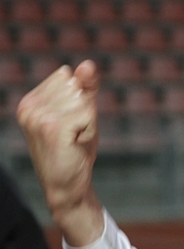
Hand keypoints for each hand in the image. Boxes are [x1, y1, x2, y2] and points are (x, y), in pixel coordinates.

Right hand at [17, 61, 104, 246]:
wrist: (67, 184)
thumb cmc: (74, 147)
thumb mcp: (82, 111)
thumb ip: (86, 86)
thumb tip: (87, 64)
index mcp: (30, 100)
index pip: (69, 76)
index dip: (80, 98)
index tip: (70, 121)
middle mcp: (29, 106)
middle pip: (77, 87)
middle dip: (85, 109)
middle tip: (73, 132)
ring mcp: (38, 116)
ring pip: (83, 100)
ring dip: (87, 121)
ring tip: (74, 138)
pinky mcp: (52, 128)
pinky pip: (87, 113)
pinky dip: (89, 129)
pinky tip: (76, 143)